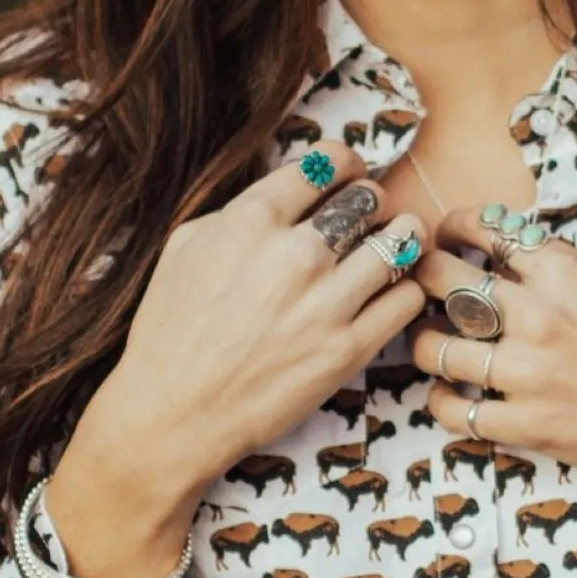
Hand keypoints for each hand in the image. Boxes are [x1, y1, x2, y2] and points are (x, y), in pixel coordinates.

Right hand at [46, 143, 423, 553]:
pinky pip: (406, 298)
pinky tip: (391, 290)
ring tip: (398, 241)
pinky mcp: (350, 349)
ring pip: (398, 243)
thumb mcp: (184, 248)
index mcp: (252, 220)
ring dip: (402, 238)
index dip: (344, 163)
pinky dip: (405, 287)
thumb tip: (284, 192)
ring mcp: (327, 303)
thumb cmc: (170, 333)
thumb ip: (237, 212)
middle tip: (370, 214)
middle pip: (368, 199)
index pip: (326, 163)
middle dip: (371, 202)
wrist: (175, 414)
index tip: (348, 173)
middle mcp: (296, 254)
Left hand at [404, 205, 576, 495]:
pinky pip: (450, 411)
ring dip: (423, 345)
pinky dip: (440, 403)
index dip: (448, 230)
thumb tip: (501, 262)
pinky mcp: (526, 424)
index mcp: (562, 270)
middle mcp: (537, 313)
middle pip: (440, 280)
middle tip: (417, 291)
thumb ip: (554, 274)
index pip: (481, 229)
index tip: (441, 239)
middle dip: (419, 280)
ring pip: (432, 347)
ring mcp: (527, 371)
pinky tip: (450, 397)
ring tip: (433, 347)